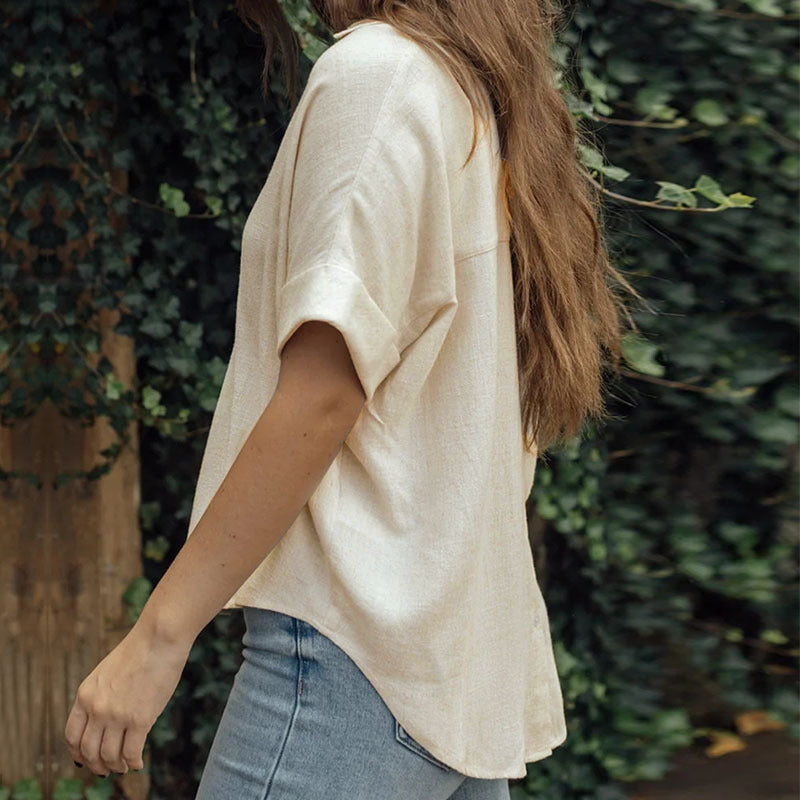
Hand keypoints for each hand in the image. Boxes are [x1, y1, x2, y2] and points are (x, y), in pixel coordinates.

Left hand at [64, 620, 192, 775]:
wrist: (159, 637)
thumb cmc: (140, 650)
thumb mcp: (108, 672)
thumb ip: (102, 695)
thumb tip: (106, 720)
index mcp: (85, 695)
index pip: (72, 736)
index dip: (78, 753)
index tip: (86, 760)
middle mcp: (96, 708)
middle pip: (88, 751)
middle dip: (97, 765)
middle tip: (106, 769)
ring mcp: (117, 715)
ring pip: (109, 756)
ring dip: (116, 766)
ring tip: (124, 766)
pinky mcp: (140, 719)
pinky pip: (132, 752)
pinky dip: (133, 762)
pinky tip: (138, 763)